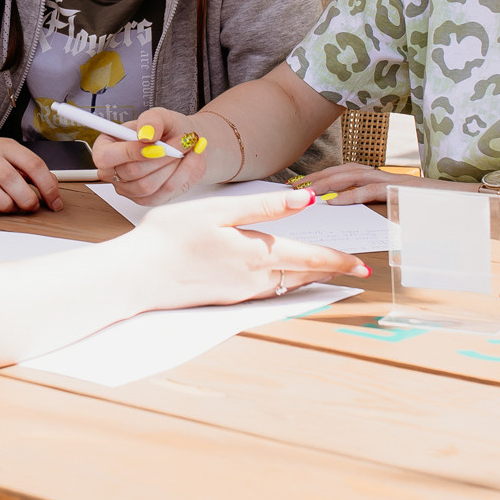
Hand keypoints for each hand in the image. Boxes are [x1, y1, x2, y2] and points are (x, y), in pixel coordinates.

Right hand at [0, 130, 61, 214]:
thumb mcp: (8, 153)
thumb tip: (53, 187)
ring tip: (8, 206)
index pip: (33, 164)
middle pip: (10, 178)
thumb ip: (29, 168)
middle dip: (26, 199)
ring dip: (3, 204)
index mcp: (4, 147)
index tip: (55, 203)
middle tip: (30, 207)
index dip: (48, 188)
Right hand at [89, 107, 211, 204]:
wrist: (185, 142)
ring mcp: (129, 189)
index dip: (129, 151)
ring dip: (172, 165)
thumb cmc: (167, 129)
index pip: (105, 157)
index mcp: (106, 146)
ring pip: (147, 185)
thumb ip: (151, 120)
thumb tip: (145, 134)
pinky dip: (182, 174)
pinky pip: (164, 192)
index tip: (154, 141)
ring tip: (184, 148)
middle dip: (160, 155)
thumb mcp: (160, 115)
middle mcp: (113, 171)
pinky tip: (188, 160)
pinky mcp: (147, 199)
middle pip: (131, 171)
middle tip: (181, 140)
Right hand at [117, 187, 364, 306]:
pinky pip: (264, 291)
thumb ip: (264, 207)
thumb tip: (306, 200)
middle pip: (300, 276)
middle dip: (326, 271)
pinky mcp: (224, 298)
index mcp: (257, 255)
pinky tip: (277, 276)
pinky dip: (280, 283)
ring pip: (283, 285)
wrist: (136, 277)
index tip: (363, 267)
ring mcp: (239, 293)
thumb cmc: (170, 238)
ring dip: (304, 277)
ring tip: (321, 270)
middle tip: (350, 269)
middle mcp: (253, 280)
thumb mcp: (218, 211)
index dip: (338, 262)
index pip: (309, 259)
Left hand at [292, 164, 475, 204]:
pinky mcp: (402, 190)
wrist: (471, 204)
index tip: (302, 183)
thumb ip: (382, 209)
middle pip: (344, 170)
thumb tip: (354, 215)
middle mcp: (387, 175)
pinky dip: (350, 195)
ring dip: (327, 183)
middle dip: (317, 177)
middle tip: (293, 185)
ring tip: (305, 191)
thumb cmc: (439, 212)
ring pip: (353, 176)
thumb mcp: (404, 210)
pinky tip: (333, 202)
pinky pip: (371, 191)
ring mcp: (394, 181)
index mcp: (385, 179)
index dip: (324, 176)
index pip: (349, 172)